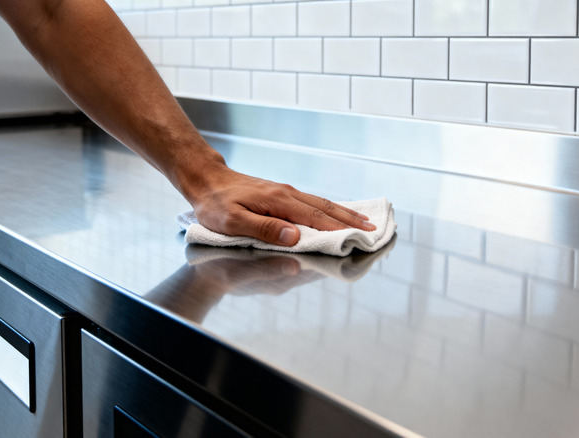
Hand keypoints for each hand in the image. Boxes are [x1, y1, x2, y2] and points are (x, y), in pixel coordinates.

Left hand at [186, 163, 376, 246]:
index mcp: (279, 202)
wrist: (205, 180)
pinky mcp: (281, 194)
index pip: (315, 219)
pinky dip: (330, 209)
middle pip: (326, 208)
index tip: (359, 238)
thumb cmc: (215, 204)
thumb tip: (295, 236)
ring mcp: (285, 192)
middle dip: (350, 220)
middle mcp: (287, 194)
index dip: (338, 230)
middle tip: (373, 230)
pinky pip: (312, 202)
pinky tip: (336, 213)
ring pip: (321, 203)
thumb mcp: (233, 221)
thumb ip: (264, 229)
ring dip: (344, 213)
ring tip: (364, 221)